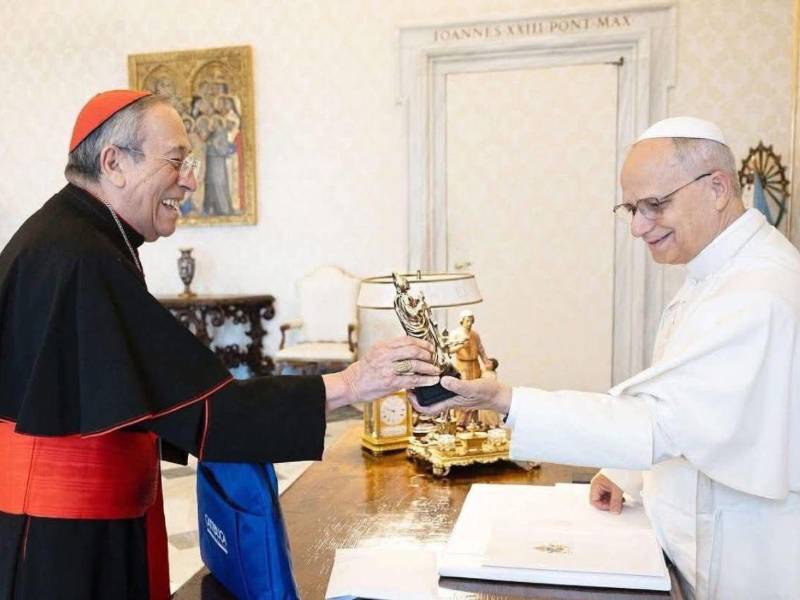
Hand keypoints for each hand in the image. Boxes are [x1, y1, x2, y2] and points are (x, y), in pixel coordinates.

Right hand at [323, 337, 439, 409]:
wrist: (350, 384)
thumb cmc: (363, 371)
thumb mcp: (374, 354)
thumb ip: (390, 351)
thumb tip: (409, 350)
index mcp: (382, 346)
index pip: (406, 340)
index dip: (421, 342)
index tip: (429, 346)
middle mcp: (385, 355)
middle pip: (413, 350)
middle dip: (427, 354)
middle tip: (433, 358)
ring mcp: (388, 369)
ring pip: (415, 364)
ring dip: (429, 367)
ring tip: (435, 370)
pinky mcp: (391, 382)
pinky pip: (412, 380)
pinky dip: (425, 380)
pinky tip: (432, 380)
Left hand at [409, 375, 510, 415]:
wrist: (499, 395)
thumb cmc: (487, 393)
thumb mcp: (473, 387)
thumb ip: (458, 385)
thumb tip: (442, 381)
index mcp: (450, 402)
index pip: (428, 409)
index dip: (415, 404)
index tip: (409, 393)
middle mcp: (449, 400)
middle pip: (427, 403)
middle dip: (415, 396)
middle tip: (408, 382)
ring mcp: (453, 395)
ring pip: (433, 396)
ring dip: (424, 389)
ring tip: (418, 376)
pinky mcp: (457, 389)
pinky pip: (441, 389)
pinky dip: (434, 383)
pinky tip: (434, 374)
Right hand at [589, 473, 624, 513]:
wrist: (625, 464)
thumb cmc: (618, 472)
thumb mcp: (617, 489)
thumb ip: (616, 502)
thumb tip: (614, 511)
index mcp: (596, 485)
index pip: (594, 501)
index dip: (602, 506)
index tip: (611, 508)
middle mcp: (597, 484)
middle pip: (599, 500)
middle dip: (608, 504)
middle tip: (617, 505)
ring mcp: (603, 484)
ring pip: (604, 498)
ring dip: (612, 501)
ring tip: (620, 500)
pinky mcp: (608, 484)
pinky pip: (609, 494)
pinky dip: (614, 497)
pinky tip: (620, 497)